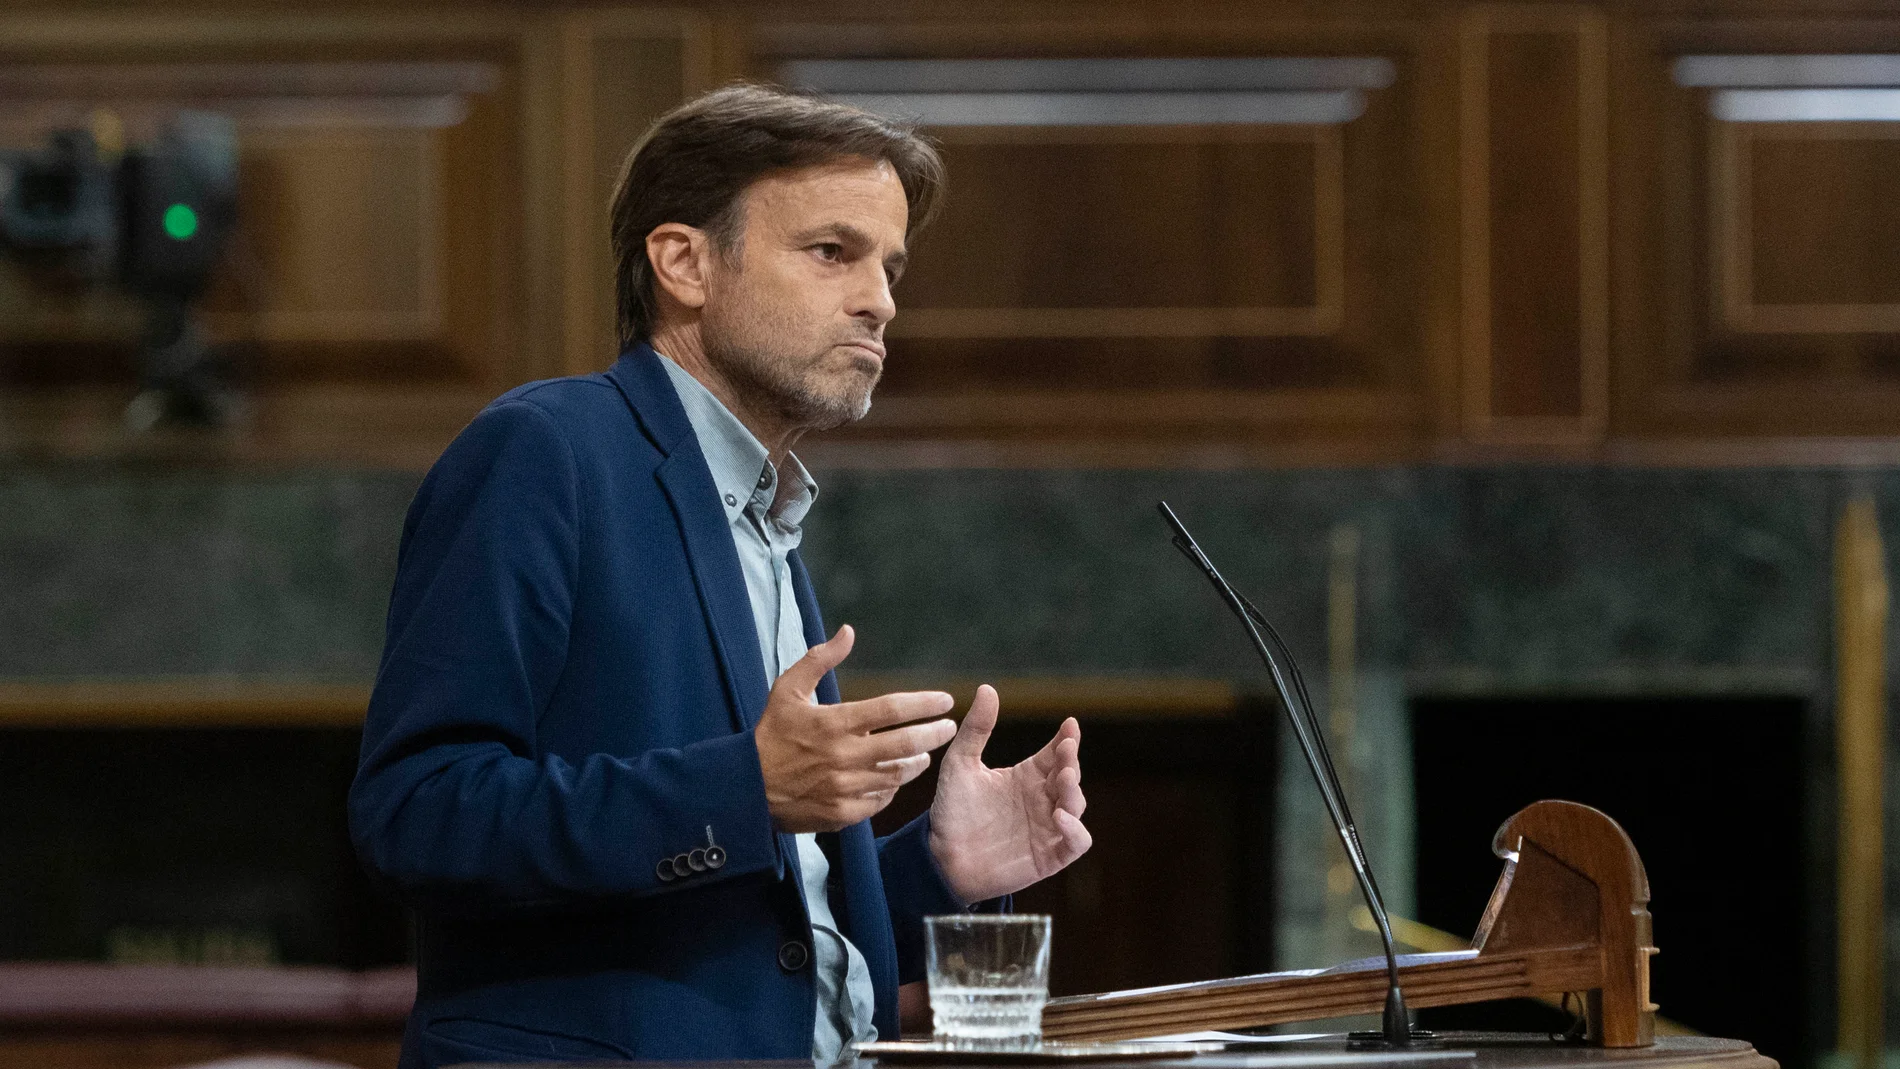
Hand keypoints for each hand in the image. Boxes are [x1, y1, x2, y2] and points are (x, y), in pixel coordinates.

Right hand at [754, 625, 957, 832]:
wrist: (745, 789)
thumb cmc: (770, 734)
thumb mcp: (787, 690)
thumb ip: (820, 659)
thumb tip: (849, 631)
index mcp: (833, 723)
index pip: (891, 709)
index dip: (924, 703)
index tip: (946, 700)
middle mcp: (842, 756)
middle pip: (905, 744)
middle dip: (934, 734)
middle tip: (948, 727)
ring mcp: (843, 788)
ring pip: (897, 775)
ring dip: (916, 763)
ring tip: (924, 754)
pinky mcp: (841, 814)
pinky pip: (880, 801)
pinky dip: (891, 789)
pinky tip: (894, 779)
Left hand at [927, 685, 1090, 903]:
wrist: (939, 858)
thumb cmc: (952, 811)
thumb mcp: (959, 765)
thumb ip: (975, 730)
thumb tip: (987, 688)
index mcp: (1026, 776)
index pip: (1055, 753)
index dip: (1066, 738)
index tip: (1069, 724)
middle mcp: (1042, 799)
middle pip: (1070, 775)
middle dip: (1071, 760)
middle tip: (1065, 750)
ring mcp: (1048, 827)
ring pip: (1077, 805)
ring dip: (1075, 791)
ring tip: (1063, 779)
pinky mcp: (1049, 856)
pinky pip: (1077, 842)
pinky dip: (1076, 830)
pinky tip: (1060, 817)